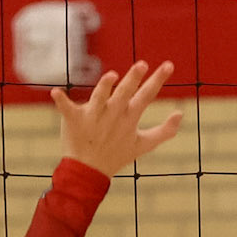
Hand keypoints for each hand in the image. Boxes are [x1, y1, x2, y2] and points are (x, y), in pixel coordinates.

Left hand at [51, 61, 182, 178]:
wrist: (88, 172)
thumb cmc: (116, 156)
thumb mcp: (144, 145)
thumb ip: (164, 131)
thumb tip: (180, 114)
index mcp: (129, 118)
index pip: (146, 95)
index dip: (157, 80)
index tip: (168, 65)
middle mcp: (112, 115)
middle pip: (124, 93)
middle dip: (133, 79)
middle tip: (141, 65)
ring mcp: (93, 117)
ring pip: (99, 98)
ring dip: (104, 87)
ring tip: (112, 76)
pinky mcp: (74, 120)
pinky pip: (66, 108)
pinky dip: (61, 101)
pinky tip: (55, 92)